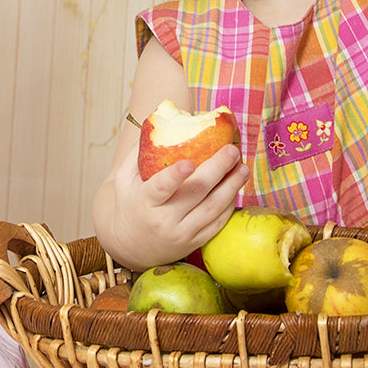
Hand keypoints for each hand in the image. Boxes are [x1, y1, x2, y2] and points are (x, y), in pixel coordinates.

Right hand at [106, 143, 247, 268]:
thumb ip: (139, 152)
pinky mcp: (195, 242)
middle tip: (232, 150)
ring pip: (213, 208)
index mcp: (145, 202)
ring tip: (243, 167)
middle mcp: (164, 220)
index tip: (189, 162)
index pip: (161, 188)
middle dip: (218, 169)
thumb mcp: (125, 179)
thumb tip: (159, 121)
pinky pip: (218, 222)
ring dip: (232, 186)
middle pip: (196, 193)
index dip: (175, 176)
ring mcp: (182, 233)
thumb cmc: (130, 204)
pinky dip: (230, 204)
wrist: (130, 246)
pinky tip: (236, 187)